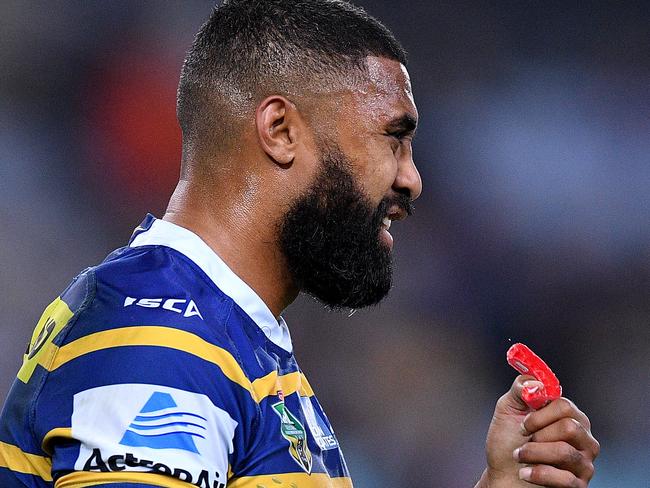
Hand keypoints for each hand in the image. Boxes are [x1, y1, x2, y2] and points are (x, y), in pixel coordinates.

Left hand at [476, 375, 599, 486]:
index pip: (565, 405)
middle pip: (569, 427)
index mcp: (569, 416)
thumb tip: (535, 383)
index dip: (539, 414)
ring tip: (520, 457)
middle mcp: (583, 438)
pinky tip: (525, 473)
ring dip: (533, 454)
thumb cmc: (508, 443)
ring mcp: (584, 462)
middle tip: (524, 440)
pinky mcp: (579, 485)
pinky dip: (538, 474)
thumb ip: (520, 389)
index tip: (524, 423)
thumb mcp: (507, 410)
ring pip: (565, 452)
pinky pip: (565, 479)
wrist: (502, 475)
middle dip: (537, 435)